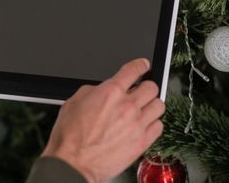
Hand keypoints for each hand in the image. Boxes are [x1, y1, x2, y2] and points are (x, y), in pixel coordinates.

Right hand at [42, 58, 164, 182]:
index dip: (140, 65)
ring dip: (152, 105)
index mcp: (110, 92)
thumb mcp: (74, 102)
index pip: (134, 69)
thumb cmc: (69, 137)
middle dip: (146, 87)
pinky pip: (159, 126)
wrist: (72, 164)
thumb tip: (102, 90)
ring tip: (145, 109)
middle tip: (141, 91)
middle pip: (151, 87)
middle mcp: (127, 106)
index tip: (143, 65)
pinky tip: (145, 125)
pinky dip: (154, 124)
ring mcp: (137, 124)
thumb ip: (94, 91)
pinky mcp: (142, 142)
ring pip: (159, 105)